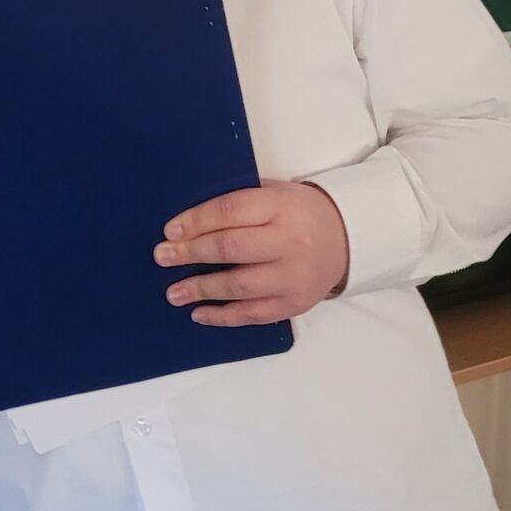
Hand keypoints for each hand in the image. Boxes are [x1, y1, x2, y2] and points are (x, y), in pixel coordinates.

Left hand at [153, 181, 349, 326]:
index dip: (196, 221)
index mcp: (281, 207)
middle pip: (231, 248)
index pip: (230, 211)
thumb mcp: (275, 194)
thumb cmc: (300, 213)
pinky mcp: (294, 303)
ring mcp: (292, 276)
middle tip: (163, 256)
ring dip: (201, 289)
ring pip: (239, 285)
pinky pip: (253, 313)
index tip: (170, 230)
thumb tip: (187, 221)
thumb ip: (239, 203)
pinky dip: (223, 316)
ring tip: (173, 292)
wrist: (347, 239)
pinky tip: (199, 313)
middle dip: (191, 253)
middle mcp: (289, 242)